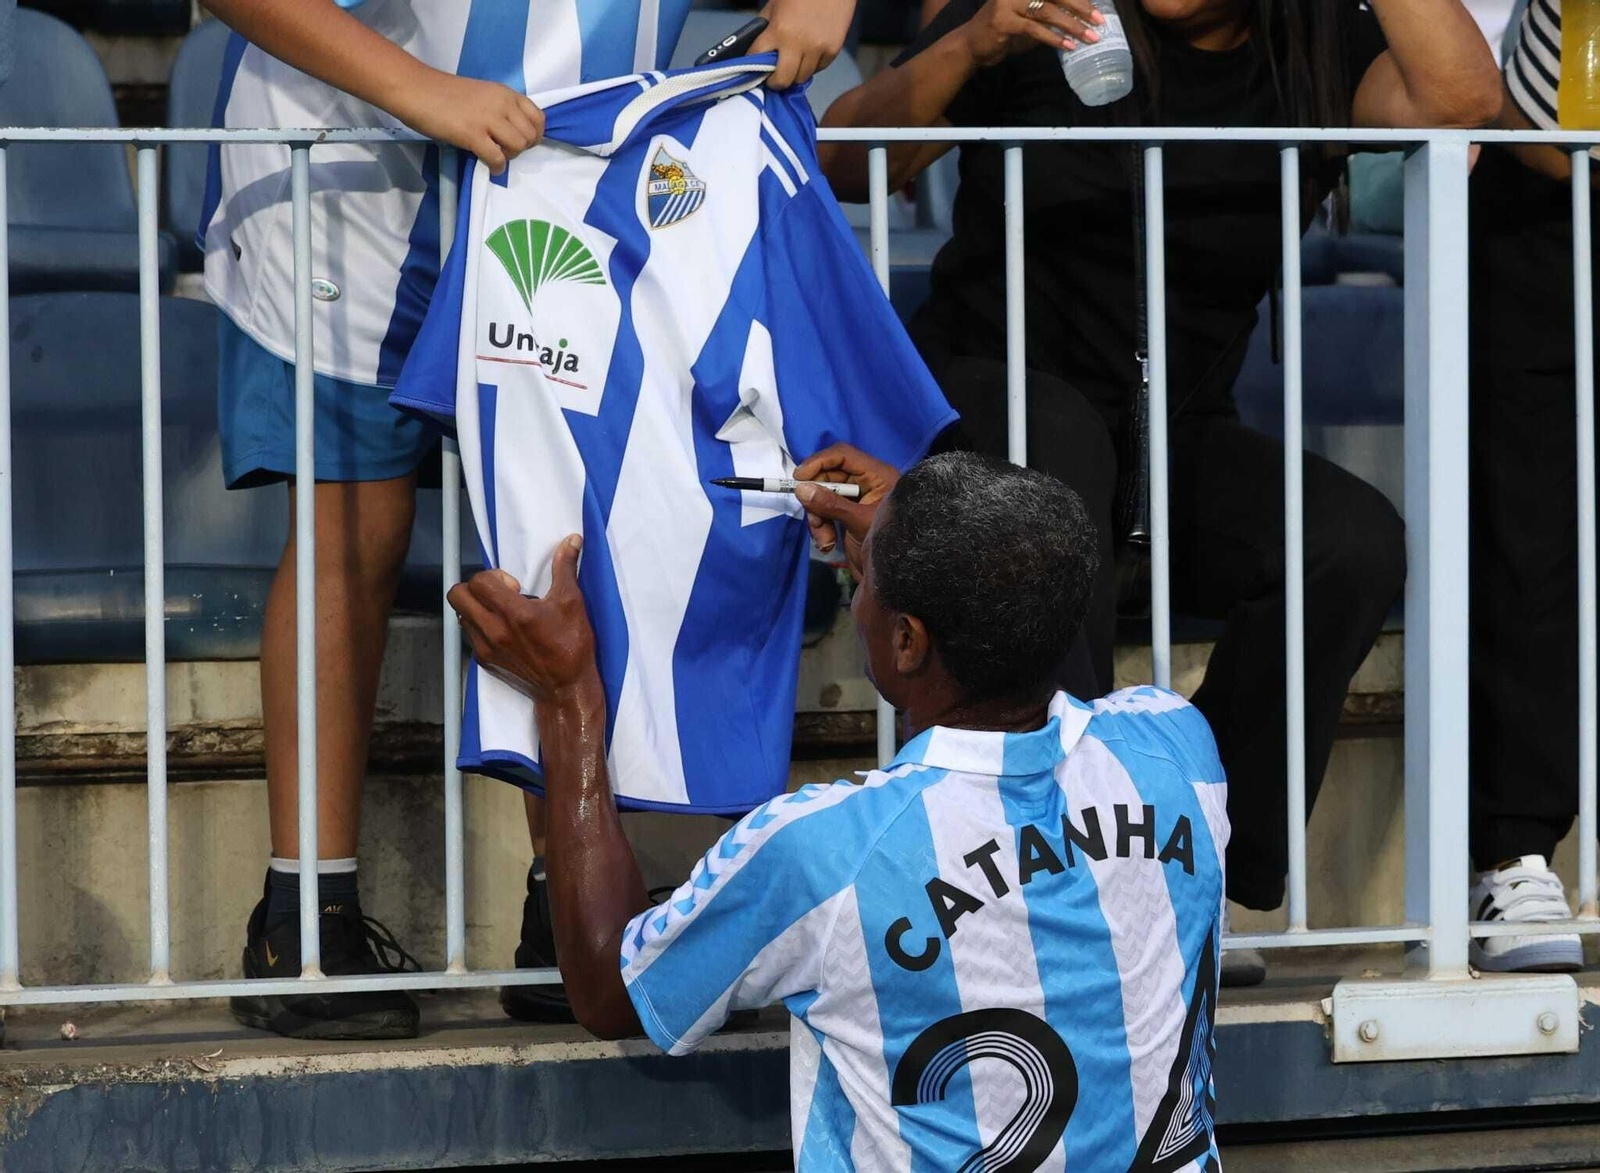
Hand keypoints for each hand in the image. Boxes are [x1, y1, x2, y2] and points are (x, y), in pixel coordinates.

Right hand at [391, 69, 544, 174]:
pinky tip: (489, 167)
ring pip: (518, 146)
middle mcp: (501, 103)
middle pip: (530, 135)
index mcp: (504, 93)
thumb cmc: (443, 93)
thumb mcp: (481, 94)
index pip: (538, 117)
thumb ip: (498, 108)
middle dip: (522, 148)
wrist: (416, 89)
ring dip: (510, 157)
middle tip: (505, 150)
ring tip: (496, 156)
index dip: (534, 134)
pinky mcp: (472, 134)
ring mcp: (488, 119)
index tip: (523, 141)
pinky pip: (497, 158)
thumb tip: (509, 132)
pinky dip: (497, 167)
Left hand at [446, 536, 600, 706]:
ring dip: (476, 607)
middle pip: (456, 595)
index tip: (514, 585)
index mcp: (513, 613)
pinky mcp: (485, 661)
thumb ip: (565, 568)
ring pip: (460, 616)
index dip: (493, 576)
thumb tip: (572, 539)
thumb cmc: (572, 645)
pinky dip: (480, 627)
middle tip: (498, 594)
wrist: (566, 688)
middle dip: (474, 587)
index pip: (478, 581)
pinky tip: (503, 631)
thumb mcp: (572, 603)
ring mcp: (485, 648)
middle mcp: (493, 630)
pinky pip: (469, 635)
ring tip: (501, 612)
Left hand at [752, 0, 854, 88]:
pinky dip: (813, 65)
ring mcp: (818, 49)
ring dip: (796, 72)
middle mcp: (798, 44)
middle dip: (776, 81)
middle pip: (783, 81)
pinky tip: (811, 51)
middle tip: (775, 76)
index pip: (757, 60)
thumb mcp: (775, 5)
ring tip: (795, 60)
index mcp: (779, 31)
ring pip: (802, 78)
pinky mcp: (833, 50)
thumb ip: (766, 27)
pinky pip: (819, 68)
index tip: (754, 70)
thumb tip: (758, 49)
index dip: (753, 66)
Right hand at [793, 443, 898, 579]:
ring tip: (824, 539)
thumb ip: (831, 504)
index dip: (820, 462)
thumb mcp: (859, 522)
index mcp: (878, 476)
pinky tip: (827, 544)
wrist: (893, 581)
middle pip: (829, 476)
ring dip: (817, 517)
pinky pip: (824, 512)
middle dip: (816, 497)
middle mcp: (867, 484)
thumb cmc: (887, 546)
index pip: (844, 455)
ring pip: (822, 496)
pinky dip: (820, 527)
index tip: (799, 478)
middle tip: (813, 517)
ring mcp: (856, 501)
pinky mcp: (846, 517)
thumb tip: (802, 489)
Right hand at [960, 0, 1104, 66]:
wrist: (970, 46)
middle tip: (1099, 20)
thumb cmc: (1003, 30)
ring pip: (1047, 11)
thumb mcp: (1028, 15)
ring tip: (1089, 37)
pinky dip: (1054, 38)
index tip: (1096, 7)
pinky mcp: (1003, 21)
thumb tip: (1081, 13)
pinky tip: (1069, 46)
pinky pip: (1035, 29)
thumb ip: (1049, 11)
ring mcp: (1007, 2)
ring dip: (1072, 25)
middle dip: (1080, 7)